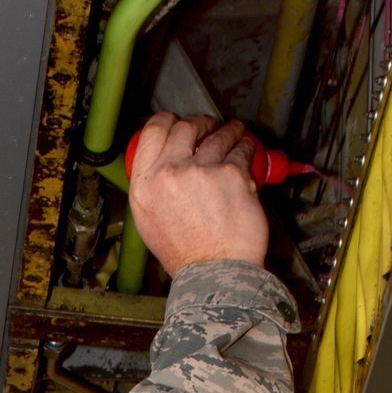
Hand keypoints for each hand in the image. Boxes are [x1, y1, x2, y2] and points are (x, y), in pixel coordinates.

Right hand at [126, 113, 268, 275]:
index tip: (178, 123)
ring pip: (217, 134)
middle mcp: (169, 174)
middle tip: (209, 128)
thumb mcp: (149, 220)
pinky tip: (247, 147)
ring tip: (234, 133)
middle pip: (185, 127)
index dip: (168, 121)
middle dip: (200, 123)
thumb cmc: (186, 253)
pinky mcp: (232, 174)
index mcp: (144, 185)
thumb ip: (151, 188)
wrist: (215, 271)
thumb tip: (160, 164)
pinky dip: (246, 145)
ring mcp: (201, 171)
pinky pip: (241, 149)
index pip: (152, 132)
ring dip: (228, 130)